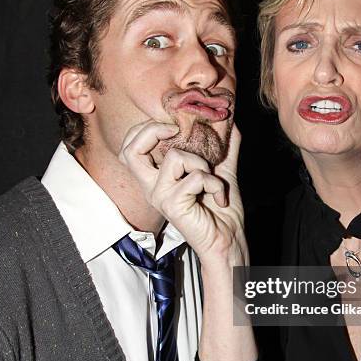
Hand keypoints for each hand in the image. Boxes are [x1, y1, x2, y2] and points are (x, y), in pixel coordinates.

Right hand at [120, 120, 247, 266]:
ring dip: (202, 164)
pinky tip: (219, 197)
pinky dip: (214, 183)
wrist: (228, 239)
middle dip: (153, 131)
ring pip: (175, 157)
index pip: (130, 149)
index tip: (173, 125)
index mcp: (157, 178)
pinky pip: (195, 177)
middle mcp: (152, 187)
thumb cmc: (220, 210)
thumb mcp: (221, 170)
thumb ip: (223, 146)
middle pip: (131, 150)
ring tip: (212, 180)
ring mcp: (160, 196)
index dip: (144, 130)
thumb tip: (230, 121)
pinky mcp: (172, 205)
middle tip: (177, 130)